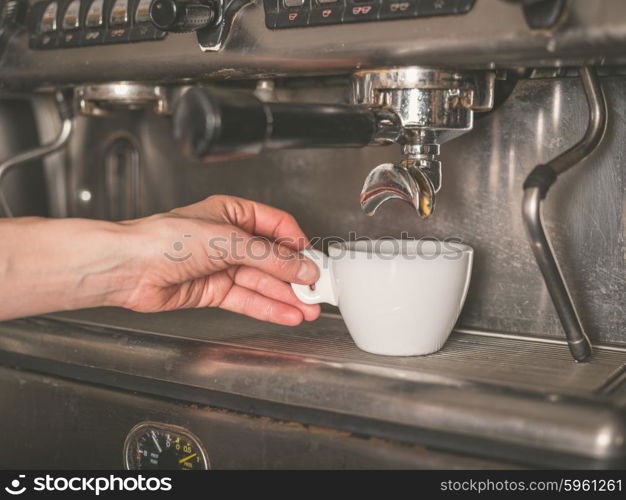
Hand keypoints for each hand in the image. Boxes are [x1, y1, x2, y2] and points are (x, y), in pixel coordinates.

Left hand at [116, 195, 320, 325]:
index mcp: (233, 213)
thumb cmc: (165, 239)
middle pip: (271, 259)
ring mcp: (221, 266)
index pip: (277, 226)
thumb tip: (301, 267)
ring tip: (309, 309)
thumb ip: (269, 257)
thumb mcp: (229, 240)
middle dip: (294, 277)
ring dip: (286, 297)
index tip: (314, 261)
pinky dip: (268, 308)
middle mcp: (228, 239)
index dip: (297, 244)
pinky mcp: (213, 291)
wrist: (129, 267)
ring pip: (262, 283)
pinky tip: (287, 314)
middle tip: (316, 292)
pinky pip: (247, 300)